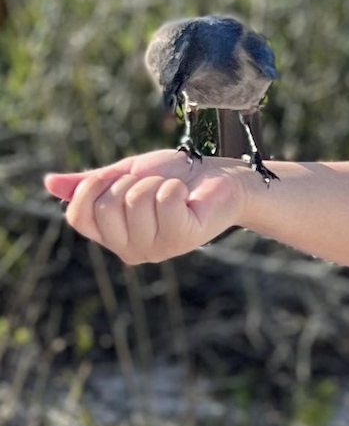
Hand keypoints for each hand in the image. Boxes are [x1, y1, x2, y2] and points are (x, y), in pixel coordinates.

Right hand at [44, 148, 248, 264]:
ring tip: (175, 191)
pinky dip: (175, 186)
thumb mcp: (129, 174)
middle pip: (106, 205)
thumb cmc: (177, 175)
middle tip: (156, 185)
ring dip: (157, 183)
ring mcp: (156, 249)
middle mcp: (130, 250)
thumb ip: (92, 182)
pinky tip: (187, 197)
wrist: (223, 177)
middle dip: (132, 182)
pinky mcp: (182, 238)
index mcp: (112, 236)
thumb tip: (49, 183)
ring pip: (135, 200)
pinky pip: (164, 199)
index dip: (93, 187)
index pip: (77, 216)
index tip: (118, 176)